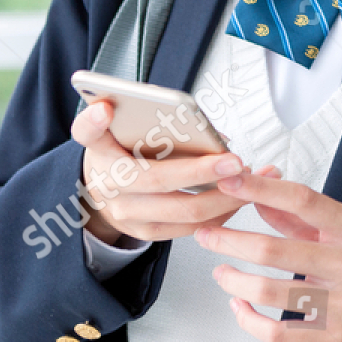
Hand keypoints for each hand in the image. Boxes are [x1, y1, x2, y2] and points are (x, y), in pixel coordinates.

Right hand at [71, 99, 277, 244]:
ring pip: (183, 210)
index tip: (105, 108)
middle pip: (157, 179)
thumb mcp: (122, 126)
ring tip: (252, 177)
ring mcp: (127, 213)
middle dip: (202, 172)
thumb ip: (145, 113)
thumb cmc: (122, 150)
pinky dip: (220, 213)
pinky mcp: (146, 233)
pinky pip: (190, 228)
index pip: (89, 132)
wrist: (102, 191)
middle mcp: (109, 185)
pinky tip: (241, 197)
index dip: (95, 121)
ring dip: (224, 196)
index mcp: (100, 149)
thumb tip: (195, 121)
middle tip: (235, 162)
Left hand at [193, 172, 341, 341]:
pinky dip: (248, 320)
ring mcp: (339, 304)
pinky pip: (277, 332)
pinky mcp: (330, 337)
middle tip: (207, 234)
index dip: (262, 189)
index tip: (231, 182)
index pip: (303, 201)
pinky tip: (239, 307)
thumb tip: (260, 195)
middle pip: (275, 250)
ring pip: (269, 292)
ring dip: (233, 281)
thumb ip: (300, 216)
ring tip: (221, 272)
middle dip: (229, 240)